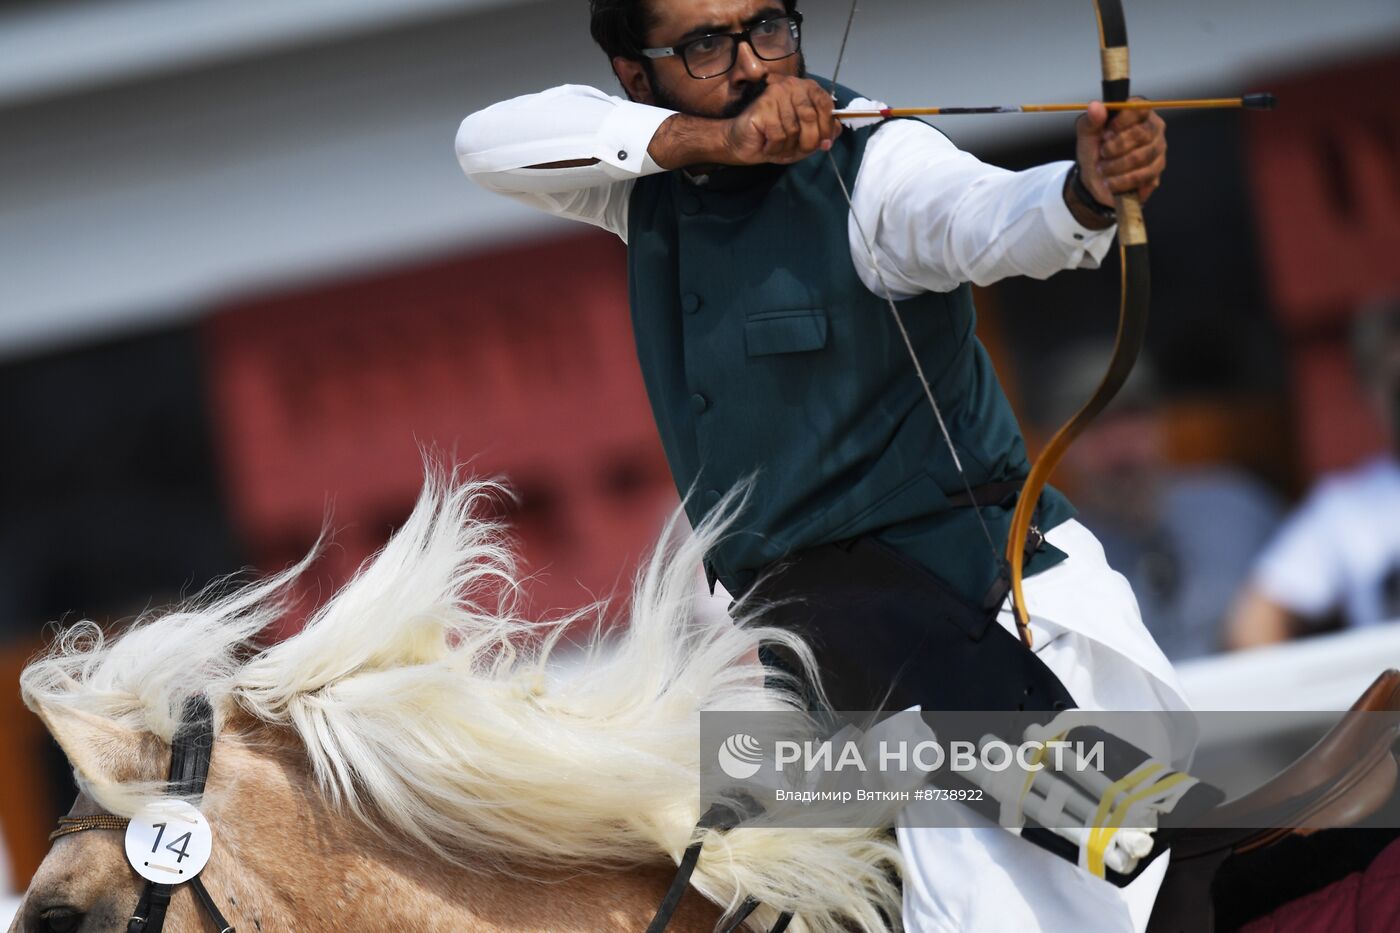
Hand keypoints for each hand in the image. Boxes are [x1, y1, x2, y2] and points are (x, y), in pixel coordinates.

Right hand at [722, 75, 841, 164]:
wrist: (741, 143)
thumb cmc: (773, 139)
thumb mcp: (803, 138)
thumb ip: (822, 132)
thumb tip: (837, 130)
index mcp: (805, 89)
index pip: (825, 104)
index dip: (827, 127)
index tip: (825, 144)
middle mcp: (791, 86)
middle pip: (811, 117)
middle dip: (809, 141)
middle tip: (799, 151)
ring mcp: (775, 93)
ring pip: (794, 129)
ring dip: (787, 146)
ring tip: (777, 145)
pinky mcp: (763, 106)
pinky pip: (779, 135)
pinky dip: (774, 147)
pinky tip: (766, 144)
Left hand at [1074, 98, 1166, 204]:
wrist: (1095, 180)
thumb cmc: (1095, 152)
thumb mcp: (1087, 136)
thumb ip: (1091, 120)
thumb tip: (1095, 106)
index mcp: (1137, 112)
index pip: (1139, 108)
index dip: (1122, 121)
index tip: (1105, 134)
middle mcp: (1153, 128)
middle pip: (1143, 134)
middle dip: (1117, 147)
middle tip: (1102, 154)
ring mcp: (1158, 149)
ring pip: (1143, 157)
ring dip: (1117, 166)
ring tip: (1103, 170)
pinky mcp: (1157, 170)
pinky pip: (1144, 176)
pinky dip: (1123, 181)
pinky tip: (1111, 182)